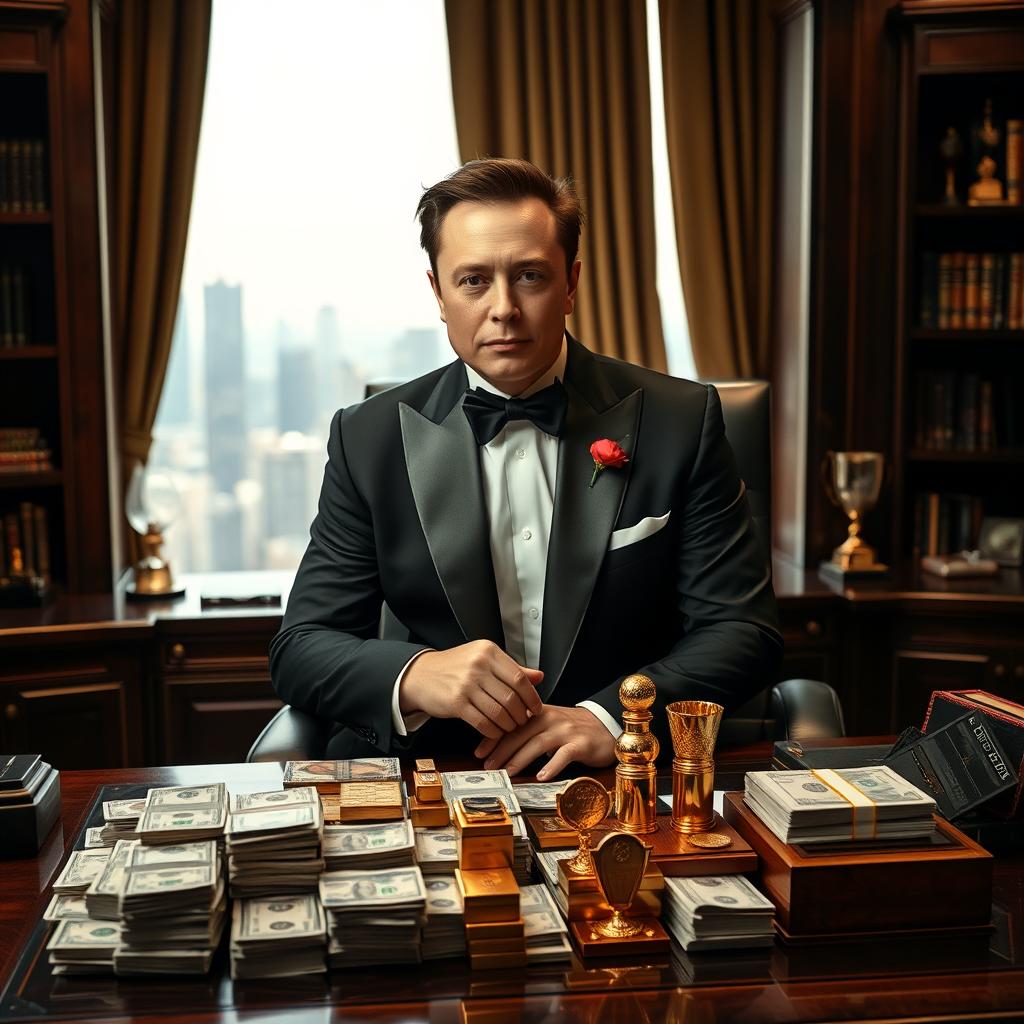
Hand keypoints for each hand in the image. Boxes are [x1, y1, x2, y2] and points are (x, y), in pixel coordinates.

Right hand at [399, 640, 543, 739]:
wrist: (421, 674)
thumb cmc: (455, 667)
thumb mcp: (484, 659)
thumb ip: (512, 668)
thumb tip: (539, 676)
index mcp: (488, 652)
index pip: (519, 678)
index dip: (531, 697)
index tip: (536, 708)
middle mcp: (478, 665)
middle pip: (511, 697)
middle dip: (521, 714)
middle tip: (523, 721)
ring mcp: (466, 684)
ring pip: (499, 712)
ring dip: (508, 725)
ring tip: (509, 727)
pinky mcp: (455, 702)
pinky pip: (482, 722)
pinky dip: (493, 731)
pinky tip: (495, 731)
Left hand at [474, 705, 616, 779]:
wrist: (605, 725)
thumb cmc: (573, 728)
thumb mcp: (548, 723)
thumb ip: (526, 731)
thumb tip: (498, 746)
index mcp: (539, 713)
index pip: (511, 723)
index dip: (493, 737)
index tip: (478, 752)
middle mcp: (551, 718)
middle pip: (521, 733)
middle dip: (501, 750)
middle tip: (488, 766)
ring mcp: (567, 731)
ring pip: (538, 743)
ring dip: (521, 758)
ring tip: (508, 771)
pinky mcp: (581, 744)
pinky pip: (564, 755)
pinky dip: (552, 765)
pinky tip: (541, 776)